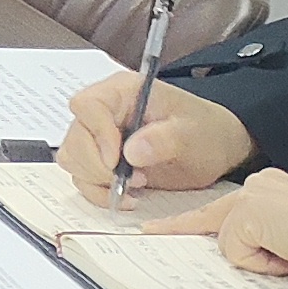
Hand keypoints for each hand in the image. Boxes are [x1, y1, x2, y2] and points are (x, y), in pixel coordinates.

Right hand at [58, 75, 253, 200]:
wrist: (214, 148)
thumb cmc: (205, 131)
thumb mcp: (193, 133)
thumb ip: (163, 139)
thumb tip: (131, 152)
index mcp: (122, 92)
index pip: (87, 105)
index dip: (96, 133)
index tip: (118, 160)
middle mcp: (103, 111)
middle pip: (74, 136)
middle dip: (98, 165)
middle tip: (135, 179)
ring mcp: (99, 137)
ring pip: (72, 159)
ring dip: (98, 180)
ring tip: (136, 186)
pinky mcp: (101, 161)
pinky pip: (82, 178)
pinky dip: (100, 192)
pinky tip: (128, 197)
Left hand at [153, 171, 287, 278]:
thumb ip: (270, 235)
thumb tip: (249, 250)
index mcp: (274, 188)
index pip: (229, 206)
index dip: (196, 221)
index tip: (166, 226)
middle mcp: (260, 184)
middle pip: (213, 216)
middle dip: (182, 227)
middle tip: (148, 231)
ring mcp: (252, 195)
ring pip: (231, 242)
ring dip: (261, 259)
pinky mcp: (248, 212)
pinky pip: (238, 253)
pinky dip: (263, 263)